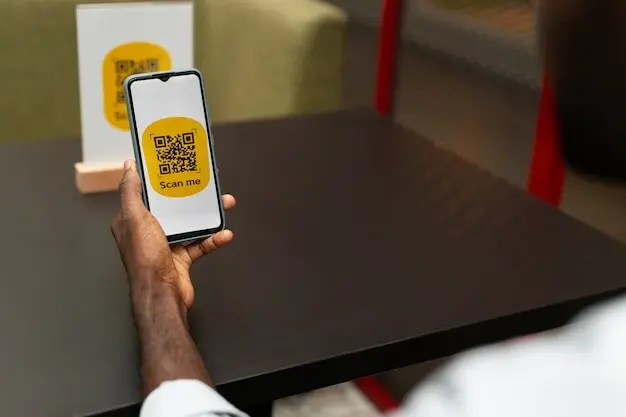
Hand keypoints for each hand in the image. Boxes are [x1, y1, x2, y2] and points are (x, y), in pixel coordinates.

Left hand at [111, 160, 235, 312]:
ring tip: (223, 205)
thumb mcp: (134, 218)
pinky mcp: (182, 258)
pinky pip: (201, 244)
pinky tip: (224, 234)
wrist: (161, 294)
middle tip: (207, 186)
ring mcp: (167, 244)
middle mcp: (148, 231)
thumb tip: (129, 168)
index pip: (146, 193)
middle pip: (173, 207)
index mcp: (133, 220)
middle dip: (191, 196)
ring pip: (190, 224)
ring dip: (208, 216)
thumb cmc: (144, 259)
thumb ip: (131, 192)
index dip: (160, 180)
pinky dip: (214, 239)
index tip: (175, 167)